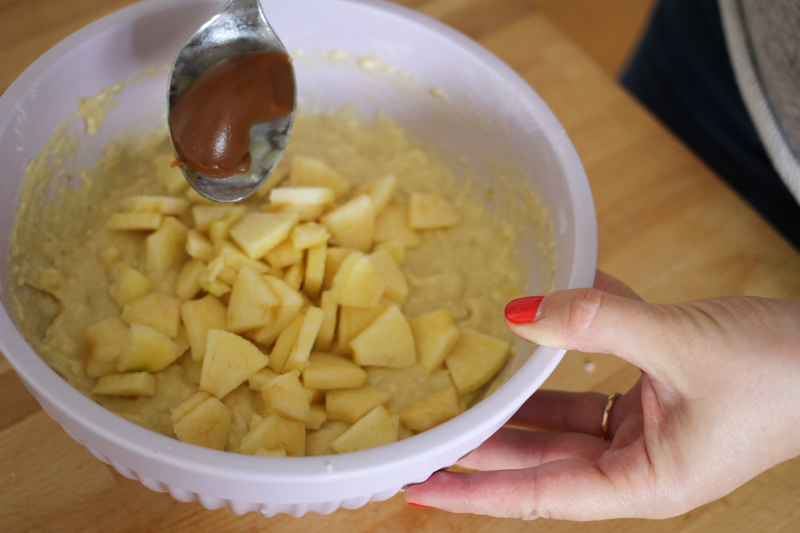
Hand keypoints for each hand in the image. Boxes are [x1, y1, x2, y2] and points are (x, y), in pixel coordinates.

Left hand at [404, 271, 799, 519]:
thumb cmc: (780, 373)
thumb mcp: (678, 343)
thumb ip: (596, 324)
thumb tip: (522, 312)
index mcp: (643, 481)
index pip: (536, 494)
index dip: (474, 492)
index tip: (419, 485)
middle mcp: (637, 462)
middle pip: (538, 455)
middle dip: (483, 440)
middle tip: (425, 426)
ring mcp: (643, 429)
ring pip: (560, 416)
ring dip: (517, 393)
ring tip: (461, 380)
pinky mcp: (652, 395)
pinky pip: (593, 376)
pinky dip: (570, 346)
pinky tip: (543, 316)